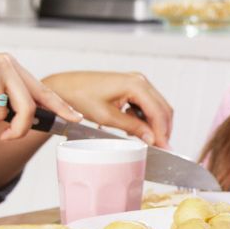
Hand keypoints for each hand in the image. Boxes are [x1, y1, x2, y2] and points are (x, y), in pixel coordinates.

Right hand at [0, 49, 81, 139]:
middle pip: (28, 108)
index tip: (76, 118)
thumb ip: (6, 99)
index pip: (42, 90)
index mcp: (11, 66)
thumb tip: (24, 122)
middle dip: (19, 130)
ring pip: (2, 116)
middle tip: (6, 138)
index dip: (61, 106)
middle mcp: (6, 65)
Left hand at [44, 71, 173, 147]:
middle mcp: (139, 80)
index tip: (164, 148)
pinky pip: (148, 103)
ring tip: (149, 140)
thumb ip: (133, 127)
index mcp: (135, 85)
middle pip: (163, 108)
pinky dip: (148, 117)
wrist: (65, 87)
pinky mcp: (131, 86)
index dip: (163, 133)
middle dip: (163, 129)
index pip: (158, 112)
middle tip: (161, 148)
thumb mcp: (108, 117)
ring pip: (157, 106)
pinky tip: (139, 128)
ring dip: (156, 124)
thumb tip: (151, 138)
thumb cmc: (80, 97)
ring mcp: (136, 82)